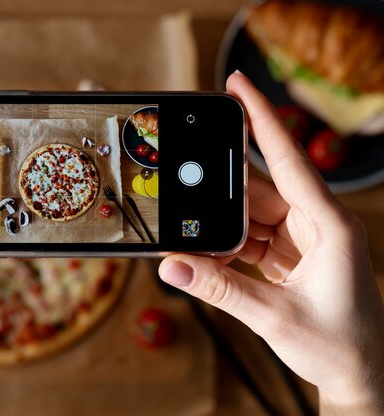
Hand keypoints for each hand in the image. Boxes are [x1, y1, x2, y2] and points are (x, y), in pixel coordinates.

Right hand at [159, 71, 383, 414]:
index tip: (238, 85)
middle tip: (186, 189)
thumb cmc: (337, 346)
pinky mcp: (291, 254)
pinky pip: (251, 237)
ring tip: (198, 242)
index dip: (262, 119)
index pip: (289, 160)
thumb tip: (172, 266)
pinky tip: (214, 258)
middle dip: (221, 194)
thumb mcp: (273, 317)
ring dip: (223, 228)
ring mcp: (304, 238)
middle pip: (259, 190)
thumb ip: (218, 289)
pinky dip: (229, 246)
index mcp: (330, 226)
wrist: (358, 375)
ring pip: (251, 214)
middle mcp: (318, 223)